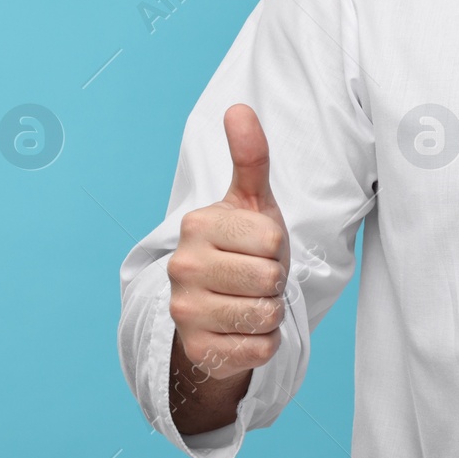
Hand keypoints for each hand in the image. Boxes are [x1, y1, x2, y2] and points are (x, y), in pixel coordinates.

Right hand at [167, 104, 290, 382]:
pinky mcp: (196, 350)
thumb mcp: (252, 202)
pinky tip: (243, 330)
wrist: (217, 307)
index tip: (259, 249)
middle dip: (274, 281)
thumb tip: (238, 107)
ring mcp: (183, 311)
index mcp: (197, 225)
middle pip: (269, 279)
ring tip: (250, 301)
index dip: (277, 248)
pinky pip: (259, 349)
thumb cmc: (244, 247)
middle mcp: (181, 267)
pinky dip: (263, 343)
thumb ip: (250, 157)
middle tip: (255, 277)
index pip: (272, 241)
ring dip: (270, 312)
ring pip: (265, 315)